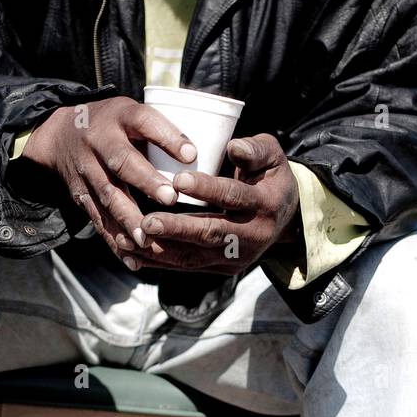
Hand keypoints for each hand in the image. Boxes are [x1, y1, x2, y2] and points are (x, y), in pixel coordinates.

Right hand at [21, 96, 197, 259]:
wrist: (60, 136)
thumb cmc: (113, 126)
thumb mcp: (133, 114)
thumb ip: (162, 132)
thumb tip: (201, 158)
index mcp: (120, 116)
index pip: (143, 121)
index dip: (167, 137)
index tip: (191, 154)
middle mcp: (100, 141)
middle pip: (122, 161)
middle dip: (146, 181)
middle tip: (171, 199)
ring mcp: (88, 170)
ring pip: (108, 195)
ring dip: (128, 219)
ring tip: (147, 238)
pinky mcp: (82, 196)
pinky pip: (99, 220)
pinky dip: (115, 241)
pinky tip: (133, 260)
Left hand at [124, 133, 300, 274]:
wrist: (285, 219)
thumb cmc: (270, 177)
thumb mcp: (274, 156)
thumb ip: (255, 149)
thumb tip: (234, 147)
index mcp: (264, 205)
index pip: (233, 197)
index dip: (207, 189)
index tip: (178, 181)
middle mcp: (251, 237)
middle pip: (210, 234)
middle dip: (176, 229)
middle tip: (147, 222)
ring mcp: (235, 258)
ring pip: (194, 256)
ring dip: (160, 250)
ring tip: (131, 239)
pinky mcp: (220, 269)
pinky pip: (186, 266)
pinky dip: (158, 262)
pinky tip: (132, 255)